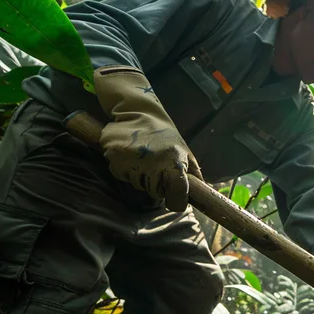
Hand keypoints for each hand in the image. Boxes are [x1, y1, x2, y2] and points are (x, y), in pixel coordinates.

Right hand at [94, 65, 202, 211]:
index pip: (177, 190)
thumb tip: (201, 196)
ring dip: (140, 177)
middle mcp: (151, 160)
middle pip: (155, 192)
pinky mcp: (112, 155)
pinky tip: (130, 155)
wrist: (139, 112)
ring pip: (136, 184)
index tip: (177, 201)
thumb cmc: (166, 136)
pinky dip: (125, 169)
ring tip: (143, 158)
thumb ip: (193, 174)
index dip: (177, 200)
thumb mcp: (185, 152)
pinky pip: (120, 175)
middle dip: (157, 185)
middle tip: (157, 167)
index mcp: (173, 159)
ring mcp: (130, 158)